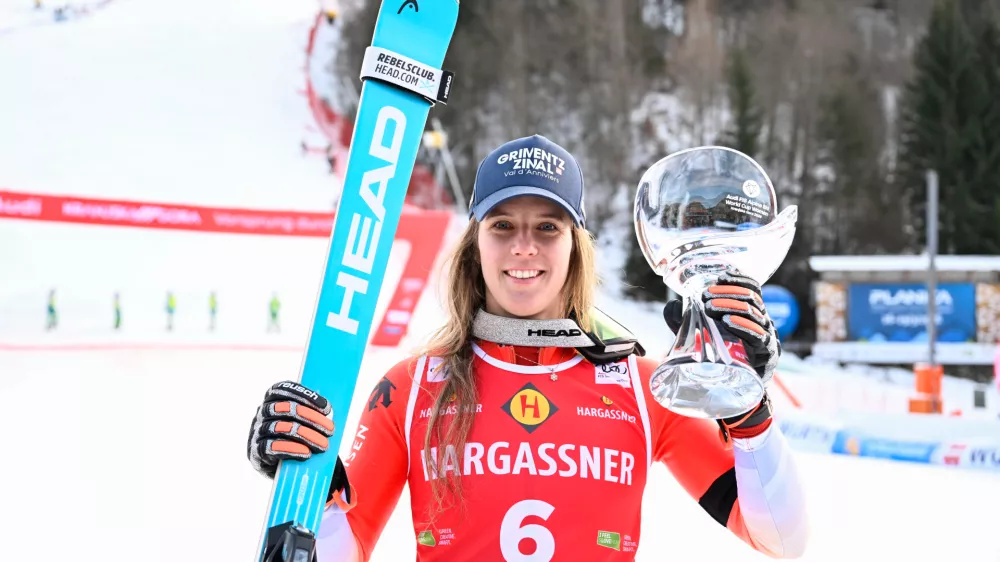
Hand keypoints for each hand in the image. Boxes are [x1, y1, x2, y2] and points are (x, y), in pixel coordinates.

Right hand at [247, 381, 355, 509]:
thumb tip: (329, 410)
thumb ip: (313, 412)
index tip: (326, 408)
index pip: (283, 389)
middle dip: (310, 417)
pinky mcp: (256, 452)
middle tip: (330, 430)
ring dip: (305, 435)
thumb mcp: (304, 421)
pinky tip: (306, 453)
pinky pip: (271, 447)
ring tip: (323, 445)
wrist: (283, 468)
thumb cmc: (296, 438)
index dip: (305, 395)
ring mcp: (257, 431)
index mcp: (273, 399)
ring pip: (279, 427)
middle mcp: (262, 413)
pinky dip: (291, 449)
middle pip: (284, 408)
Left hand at [663, 270, 778, 440]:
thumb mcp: (700, 340)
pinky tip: (728, 322)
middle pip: (752, 298)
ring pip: (755, 314)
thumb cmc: (719, 365)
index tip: (721, 275)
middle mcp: (763, 324)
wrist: (734, 399)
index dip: (739, 279)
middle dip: (728, 292)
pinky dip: (744, 327)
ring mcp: (767, 339)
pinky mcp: (767, 356)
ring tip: (711, 306)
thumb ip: (687, 323)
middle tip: (706, 295)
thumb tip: (671, 305)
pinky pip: (760, 337)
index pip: (752, 288)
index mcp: (750, 315)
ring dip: (731, 306)